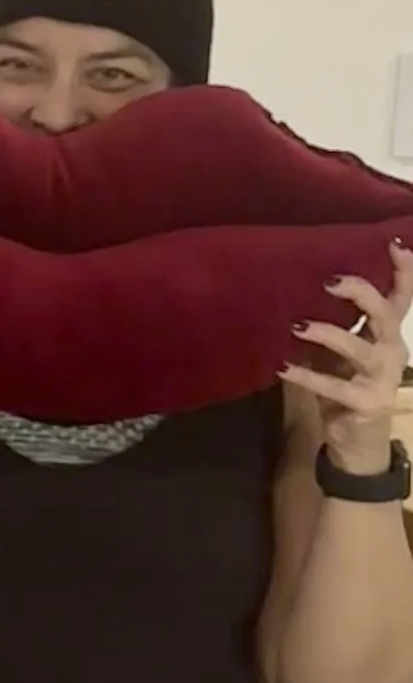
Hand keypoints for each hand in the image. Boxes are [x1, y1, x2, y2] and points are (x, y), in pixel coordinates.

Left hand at [283, 245, 412, 473]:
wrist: (357, 440)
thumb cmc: (347, 384)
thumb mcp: (345, 350)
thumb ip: (338, 323)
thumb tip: (302, 283)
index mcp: (389, 334)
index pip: (402, 296)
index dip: (403, 269)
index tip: (392, 242)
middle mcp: (393, 351)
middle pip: (386, 314)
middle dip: (361, 293)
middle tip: (329, 281)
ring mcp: (382, 378)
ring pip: (360, 348)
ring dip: (328, 333)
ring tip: (297, 326)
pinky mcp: (365, 402)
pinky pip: (334, 385)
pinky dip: (306, 375)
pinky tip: (281, 367)